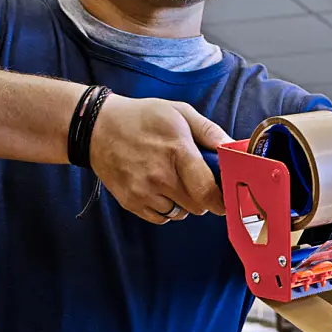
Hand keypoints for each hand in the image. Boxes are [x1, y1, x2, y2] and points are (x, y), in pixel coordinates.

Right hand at [89, 95, 227, 223]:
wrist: (97, 128)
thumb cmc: (143, 118)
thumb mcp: (179, 113)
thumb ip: (210, 131)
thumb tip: (234, 148)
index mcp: (178, 152)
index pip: (208, 192)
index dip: (221, 199)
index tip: (225, 196)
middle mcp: (160, 176)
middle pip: (197, 206)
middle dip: (203, 198)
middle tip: (197, 182)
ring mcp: (143, 191)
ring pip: (180, 214)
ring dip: (183, 203)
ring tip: (173, 181)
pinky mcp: (131, 202)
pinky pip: (160, 218)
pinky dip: (165, 208)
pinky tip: (158, 188)